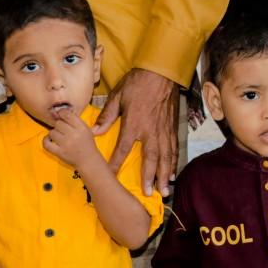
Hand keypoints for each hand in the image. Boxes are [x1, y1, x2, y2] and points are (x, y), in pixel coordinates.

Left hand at [43, 107, 100, 171]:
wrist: (88, 160)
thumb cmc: (86, 143)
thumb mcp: (85, 129)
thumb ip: (74, 120)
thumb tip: (59, 111)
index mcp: (82, 127)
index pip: (66, 114)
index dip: (62, 113)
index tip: (61, 116)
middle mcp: (74, 135)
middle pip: (58, 123)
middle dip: (59, 126)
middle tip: (63, 131)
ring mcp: (66, 144)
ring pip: (52, 132)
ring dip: (54, 134)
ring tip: (60, 137)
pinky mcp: (59, 152)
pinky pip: (46, 143)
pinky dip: (46, 140)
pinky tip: (50, 140)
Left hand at [93, 68, 178, 196]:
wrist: (161, 73)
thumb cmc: (137, 84)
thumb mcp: (118, 97)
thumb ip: (107, 116)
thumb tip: (94, 131)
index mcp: (134, 124)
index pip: (123, 149)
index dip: (116, 164)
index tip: (111, 177)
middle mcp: (151, 131)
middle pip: (151, 159)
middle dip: (150, 177)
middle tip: (150, 193)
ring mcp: (164, 130)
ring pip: (166, 157)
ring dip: (164, 174)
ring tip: (165, 189)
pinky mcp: (172, 127)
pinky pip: (173, 148)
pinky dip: (173, 162)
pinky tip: (172, 172)